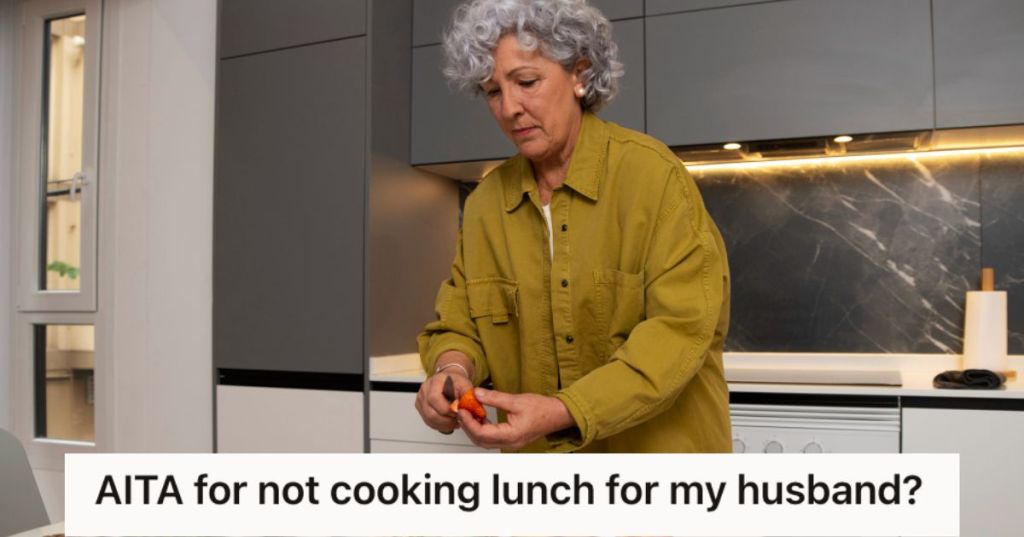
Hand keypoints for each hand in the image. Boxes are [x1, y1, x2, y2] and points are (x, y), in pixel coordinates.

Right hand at [415, 353, 474, 433]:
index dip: (446, 409)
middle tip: (458, 420)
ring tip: (455, 422)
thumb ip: (468, 396)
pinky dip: (439, 425)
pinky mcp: (420, 407)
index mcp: (435, 381)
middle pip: (430, 412)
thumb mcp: (466, 385)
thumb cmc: (456, 382)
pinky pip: (428, 421)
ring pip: (429, 419)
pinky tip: (448, 423)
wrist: (449, 379)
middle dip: (446, 420)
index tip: (458, 413)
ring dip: (444, 425)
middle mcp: (425, 390)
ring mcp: (421, 399)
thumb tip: (470, 409)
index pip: (434, 399)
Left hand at [458, 388, 574, 450]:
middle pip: (480, 440)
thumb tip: (477, 394)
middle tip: (461, 410)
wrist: (558, 415)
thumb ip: (495, 398)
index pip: (482, 433)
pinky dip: (483, 429)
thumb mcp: (516, 400)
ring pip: (484, 441)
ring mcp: (510, 443)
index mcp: (511, 435)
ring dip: (474, 428)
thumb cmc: (542, 409)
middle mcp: (510, 443)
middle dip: (468, 426)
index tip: (462, 409)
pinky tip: (480, 417)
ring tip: (469, 412)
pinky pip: (491, 438)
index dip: (468, 422)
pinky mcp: (511, 440)